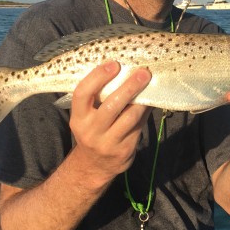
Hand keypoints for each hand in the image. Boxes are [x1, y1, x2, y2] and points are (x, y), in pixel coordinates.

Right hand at [69, 61, 151, 184]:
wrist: (95, 165)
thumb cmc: (94, 130)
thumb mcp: (87, 117)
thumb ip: (99, 97)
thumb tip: (124, 69)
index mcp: (78, 118)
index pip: (82, 94)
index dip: (97, 77)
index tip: (113, 64)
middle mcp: (90, 131)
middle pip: (111, 106)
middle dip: (129, 87)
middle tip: (143, 72)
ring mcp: (107, 143)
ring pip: (129, 118)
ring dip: (142, 99)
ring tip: (150, 84)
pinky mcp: (124, 150)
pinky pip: (138, 127)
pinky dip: (145, 112)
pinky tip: (151, 101)